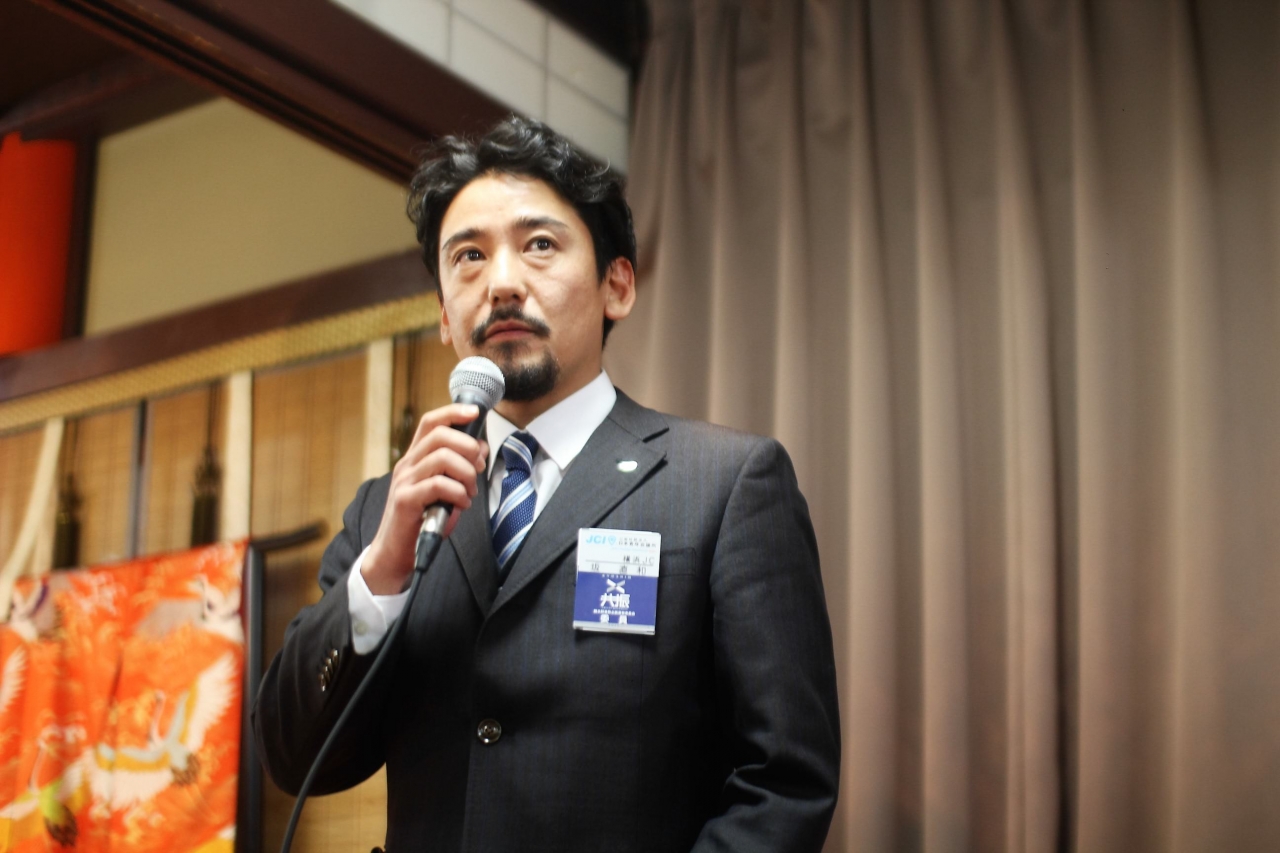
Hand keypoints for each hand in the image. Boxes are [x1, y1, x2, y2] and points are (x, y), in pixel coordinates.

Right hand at [361, 404, 487, 593]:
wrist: (395, 555)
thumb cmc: (422, 521)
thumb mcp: (443, 490)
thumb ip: (458, 469)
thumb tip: (480, 449)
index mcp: (415, 459)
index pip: (431, 422)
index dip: (453, 411)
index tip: (476, 412)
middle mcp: (407, 465)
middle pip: (440, 435)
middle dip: (469, 447)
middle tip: (479, 467)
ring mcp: (404, 481)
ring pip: (443, 457)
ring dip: (467, 474)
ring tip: (470, 492)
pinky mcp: (405, 501)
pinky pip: (439, 485)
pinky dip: (458, 493)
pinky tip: (461, 505)